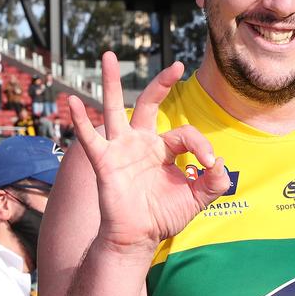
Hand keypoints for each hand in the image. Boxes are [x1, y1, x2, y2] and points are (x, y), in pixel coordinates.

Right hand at [68, 51, 229, 255]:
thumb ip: (215, 182)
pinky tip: (72, 102)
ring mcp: (121, 149)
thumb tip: (222, 163)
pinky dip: (80, 120)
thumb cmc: (165, 216)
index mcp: (164, 148)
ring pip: (114, 109)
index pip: (185, 134)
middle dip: (161, 84)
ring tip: (108, 56)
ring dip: (110, 83)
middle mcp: (142, 142)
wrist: (140, 239)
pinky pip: (90, 138)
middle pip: (148, 104)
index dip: (202, 146)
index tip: (210, 164)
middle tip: (176, 66)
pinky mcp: (105, 162)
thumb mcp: (198, 198)